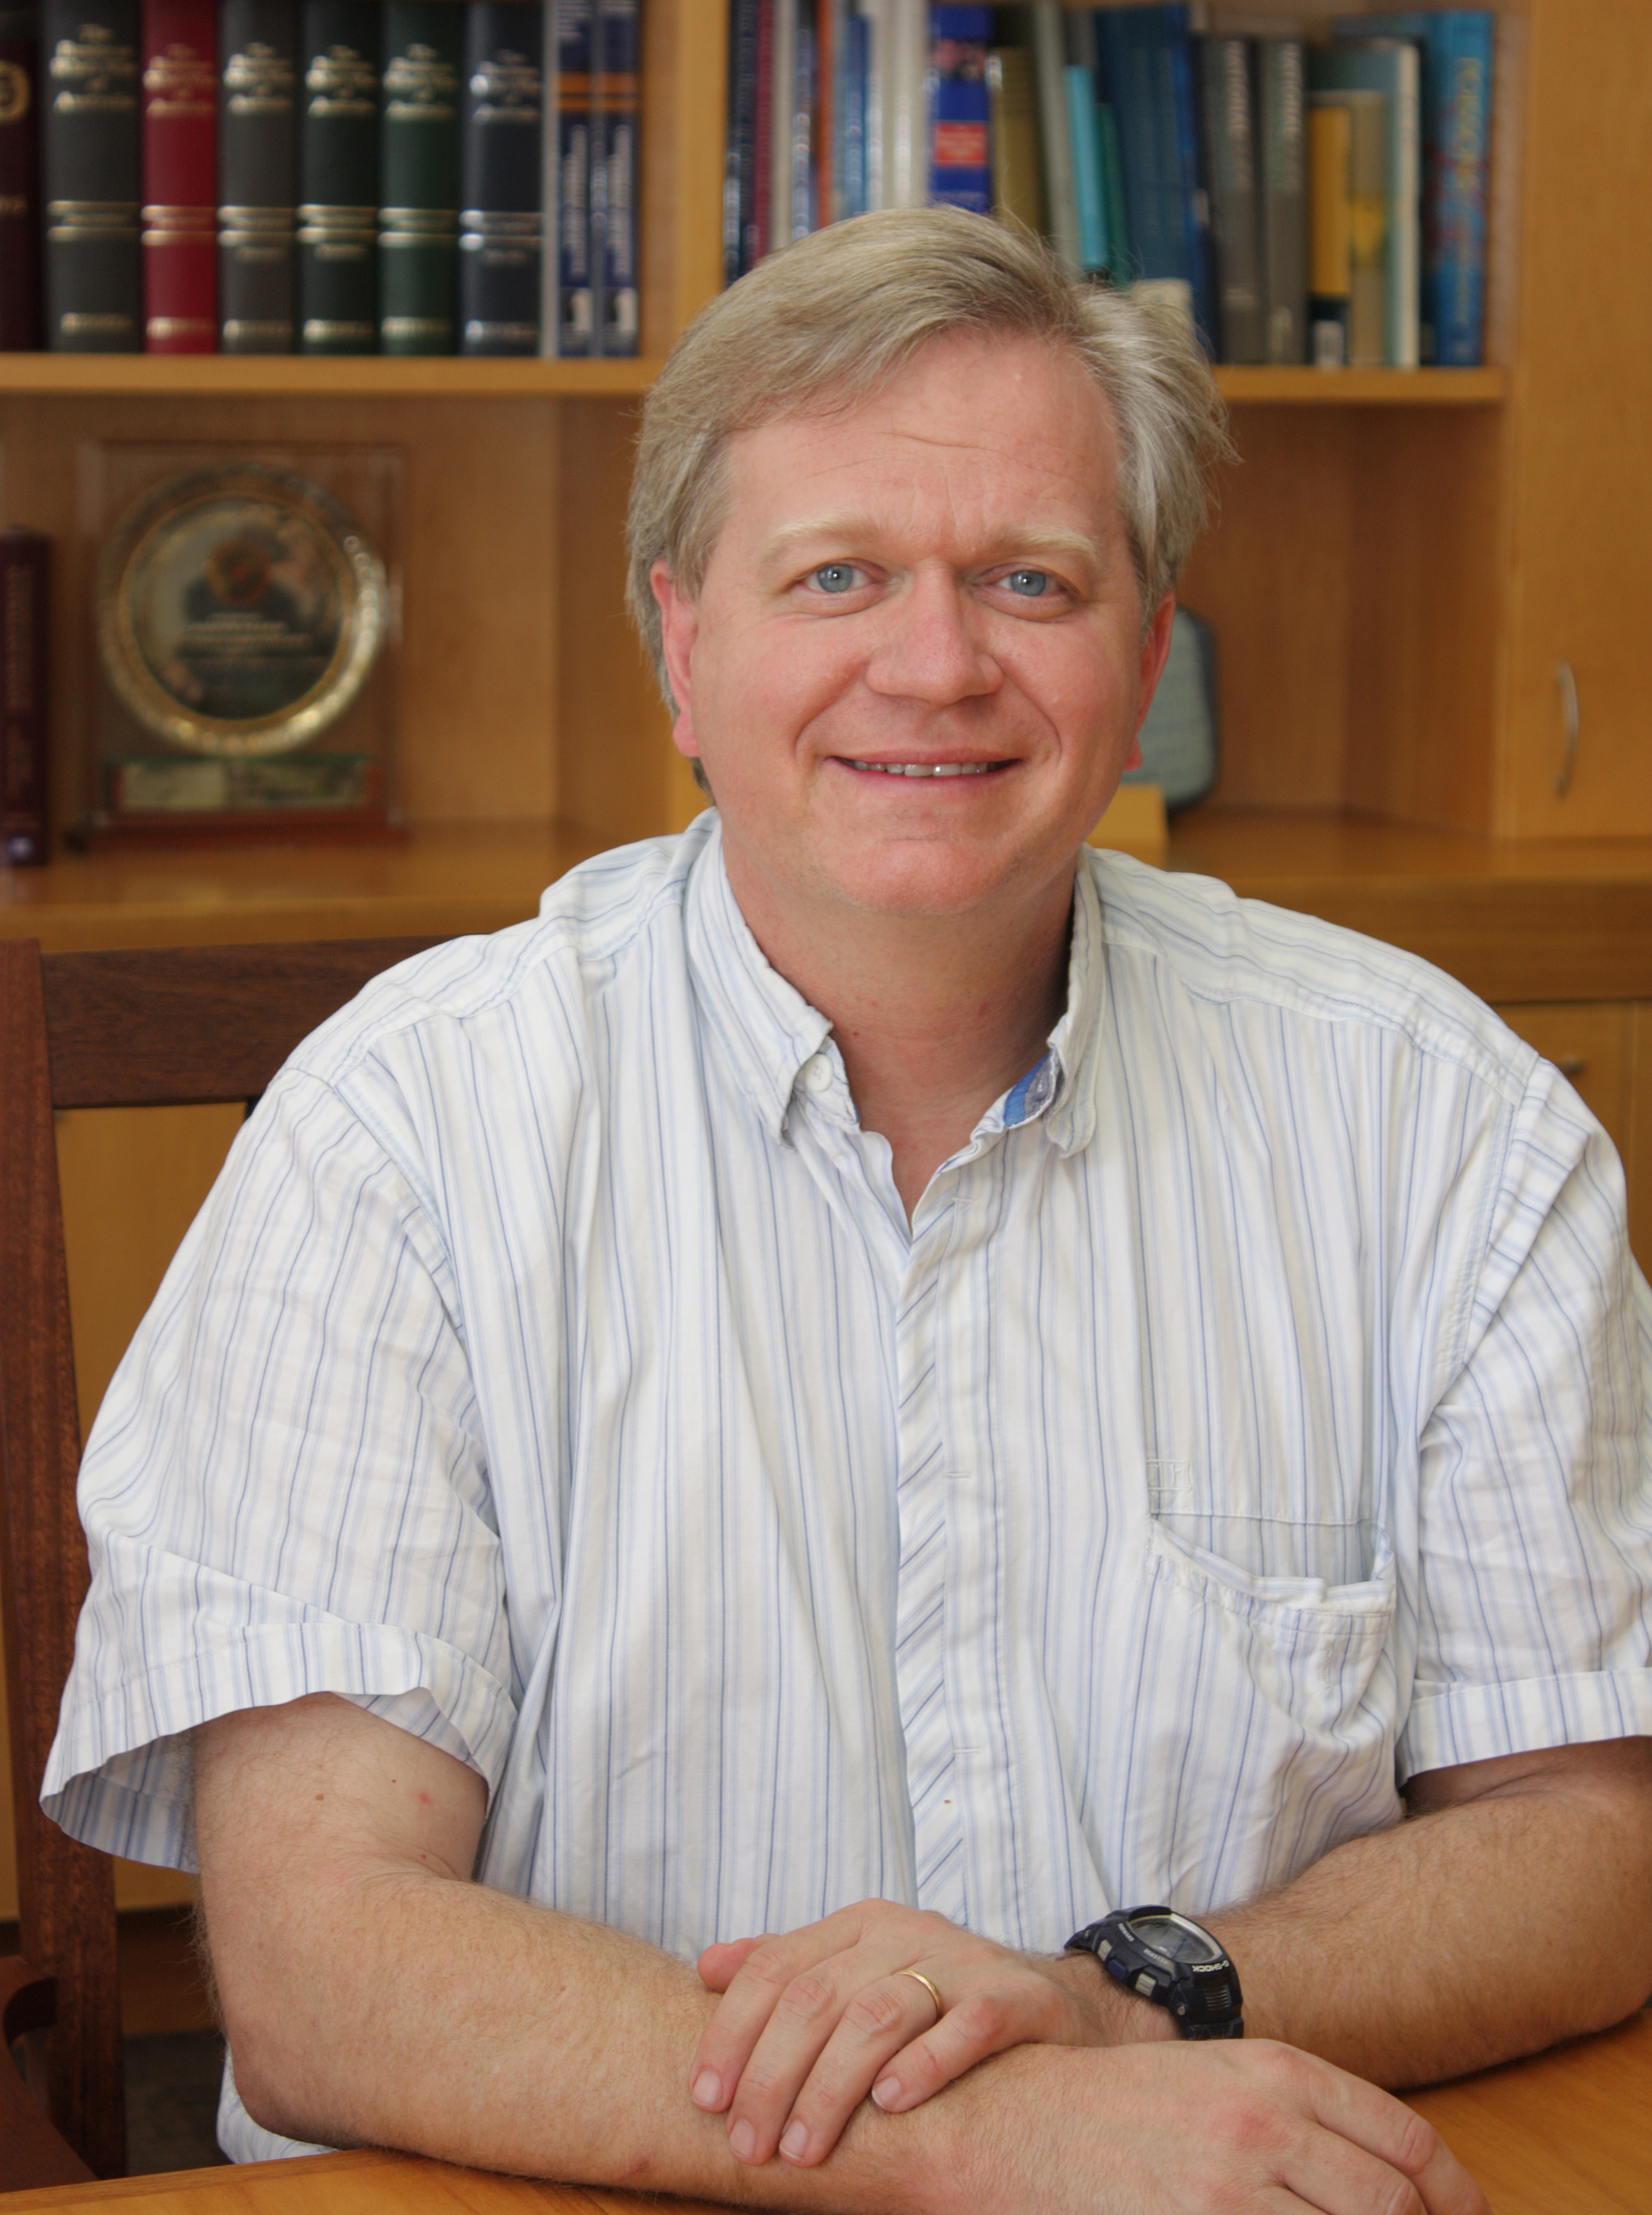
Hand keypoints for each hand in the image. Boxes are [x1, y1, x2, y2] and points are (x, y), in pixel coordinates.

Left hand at [688, 1897, 1168, 2167]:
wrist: (1050, 2001)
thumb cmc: (935, 1998)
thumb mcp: (859, 1973)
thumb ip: (789, 1967)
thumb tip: (707, 1967)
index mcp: (859, 1926)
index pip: (777, 1967)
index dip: (733, 2031)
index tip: (704, 2097)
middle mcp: (904, 1934)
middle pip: (819, 1996)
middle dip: (773, 2075)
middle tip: (749, 2146)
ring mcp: (961, 1962)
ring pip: (880, 2013)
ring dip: (833, 2085)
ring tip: (804, 2147)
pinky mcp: (1013, 1998)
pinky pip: (965, 2026)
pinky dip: (925, 2063)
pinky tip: (892, 2104)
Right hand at [930, 2038, 1491, 2214]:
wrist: (1015, 2120)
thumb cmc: (1122, 2106)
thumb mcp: (1224, 2083)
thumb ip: (1302, 2118)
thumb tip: (1390, 2180)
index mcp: (1280, 2074)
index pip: (1410, 2145)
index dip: (1457, 2199)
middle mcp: (1266, 2125)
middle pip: (1393, 2206)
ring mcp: (1231, 2189)